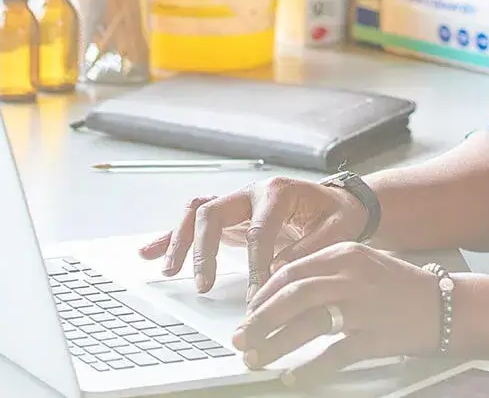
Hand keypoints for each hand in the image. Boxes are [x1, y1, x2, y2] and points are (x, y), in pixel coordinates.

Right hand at [137, 177, 368, 299]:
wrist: (339, 202)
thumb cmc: (338, 216)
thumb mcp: (338, 231)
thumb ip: (310, 250)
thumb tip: (282, 274)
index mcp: (278, 193)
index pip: (258, 230)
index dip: (256, 264)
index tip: (256, 295)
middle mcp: (250, 192)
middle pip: (213, 213)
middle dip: (204, 250)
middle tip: (204, 285)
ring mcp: (236, 203)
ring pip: (196, 214)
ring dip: (180, 242)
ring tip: (170, 271)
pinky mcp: (229, 217)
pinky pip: (193, 222)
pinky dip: (171, 237)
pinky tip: (149, 252)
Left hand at [232, 242, 442, 386]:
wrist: (449, 306)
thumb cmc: (403, 287)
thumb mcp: (363, 263)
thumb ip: (326, 271)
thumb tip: (282, 292)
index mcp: (344, 252)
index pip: (290, 272)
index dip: (264, 295)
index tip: (249, 312)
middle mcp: (350, 275)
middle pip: (291, 296)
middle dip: (259, 319)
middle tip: (240, 337)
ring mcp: (362, 306)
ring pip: (305, 323)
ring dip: (274, 343)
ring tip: (255, 357)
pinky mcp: (374, 336)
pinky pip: (332, 355)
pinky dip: (307, 369)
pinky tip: (292, 377)